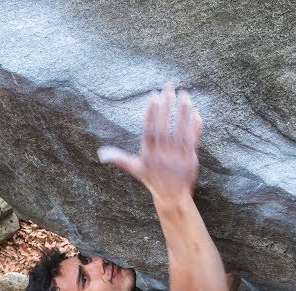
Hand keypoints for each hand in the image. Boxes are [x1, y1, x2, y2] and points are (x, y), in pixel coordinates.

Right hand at [97, 83, 201, 201]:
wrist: (172, 196)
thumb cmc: (152, 179)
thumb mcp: (135, 168)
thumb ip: (119, 158)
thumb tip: (100, 154)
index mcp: (148, 154)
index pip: (149, 130)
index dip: (151, 113)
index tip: (153, 96)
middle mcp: (162, 155)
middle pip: (164, 128)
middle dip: (166, 107)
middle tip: (169, 88)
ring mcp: (177, 157)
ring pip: (181, 131)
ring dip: (182, 112)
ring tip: (184, 94)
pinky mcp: (190, 159)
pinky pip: (193, 139)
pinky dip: (195, 126)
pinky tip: (195, 111)